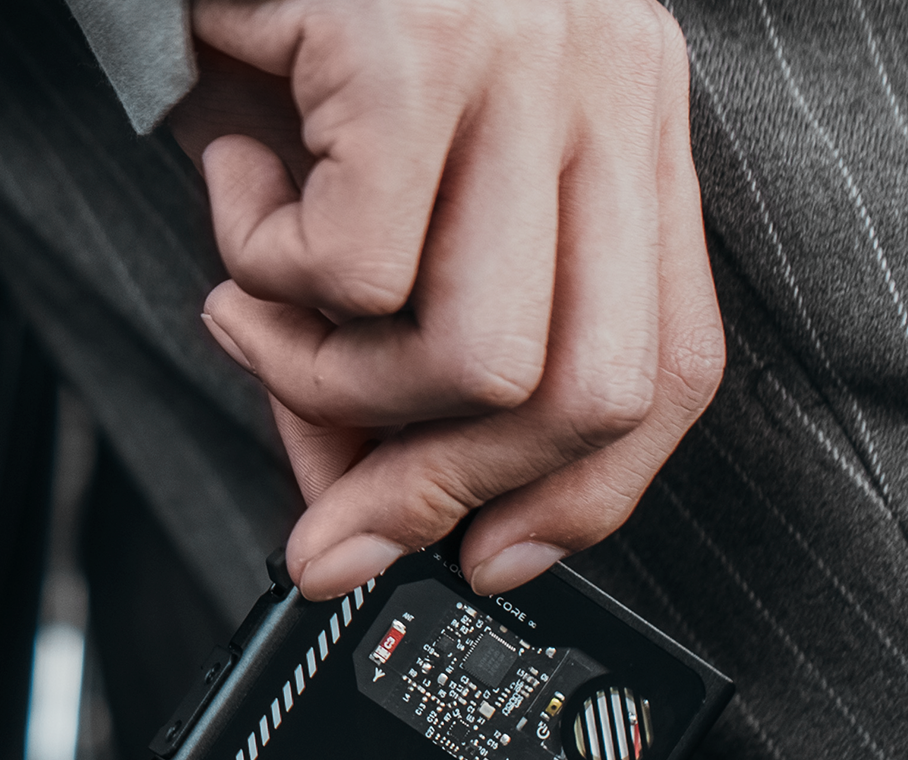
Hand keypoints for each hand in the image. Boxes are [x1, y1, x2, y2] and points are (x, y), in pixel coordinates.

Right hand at [170, 0, 723, 600]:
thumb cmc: (300, 37)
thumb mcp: (370, 219)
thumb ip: (375, 380)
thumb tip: (355, 525)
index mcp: (626, 133)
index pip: (668, 363)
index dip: (588, 497)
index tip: (499, 559)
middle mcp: (609, 90)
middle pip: (588, 394)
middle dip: (443, 488)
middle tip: (336, 512)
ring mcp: (529, 64)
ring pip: (479, 358)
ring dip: (336, 382)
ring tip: (258, 309)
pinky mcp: (420, 50)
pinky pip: (355, 276)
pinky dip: (268, 282)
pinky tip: (238, 201)